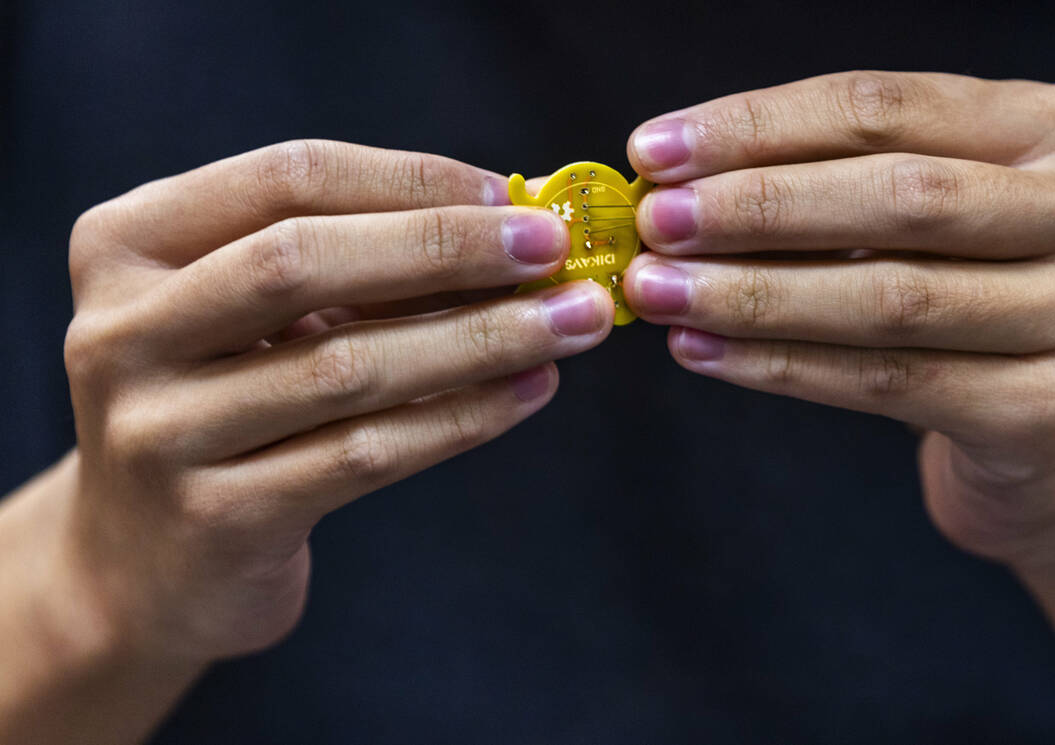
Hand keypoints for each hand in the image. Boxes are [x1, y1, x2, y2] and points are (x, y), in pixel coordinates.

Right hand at [60, 140, 612, 661]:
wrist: (143, 566)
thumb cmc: (224, 408)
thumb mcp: (256, 318)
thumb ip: (354, 264)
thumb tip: (506, 224)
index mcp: (127, 246)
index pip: (285, 178)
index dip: (410, 180)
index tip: (510, 194)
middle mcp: (120, 333)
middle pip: (301, 261)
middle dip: (448, 247)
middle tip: (555, 248)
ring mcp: (158, 432)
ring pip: (347, 367)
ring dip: (482, 337)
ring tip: (573, 321)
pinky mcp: (214, 519)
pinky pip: (365, 454)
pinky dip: (462, 417)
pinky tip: (530, 391)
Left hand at [621, 72, 1054, 565]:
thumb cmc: (977, 307)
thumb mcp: (931, 222)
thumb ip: (833, 188)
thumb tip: (678, 188)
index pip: (884, 107)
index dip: (758, 126)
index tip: (656, 151)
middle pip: (896, 196)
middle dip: (755, 207)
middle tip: (655, 223)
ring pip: (888, 296)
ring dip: (753, 293)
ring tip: (659, 293)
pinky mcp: (1048, 410)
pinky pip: (887, 381)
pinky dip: (781, 366)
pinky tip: (705, 351)